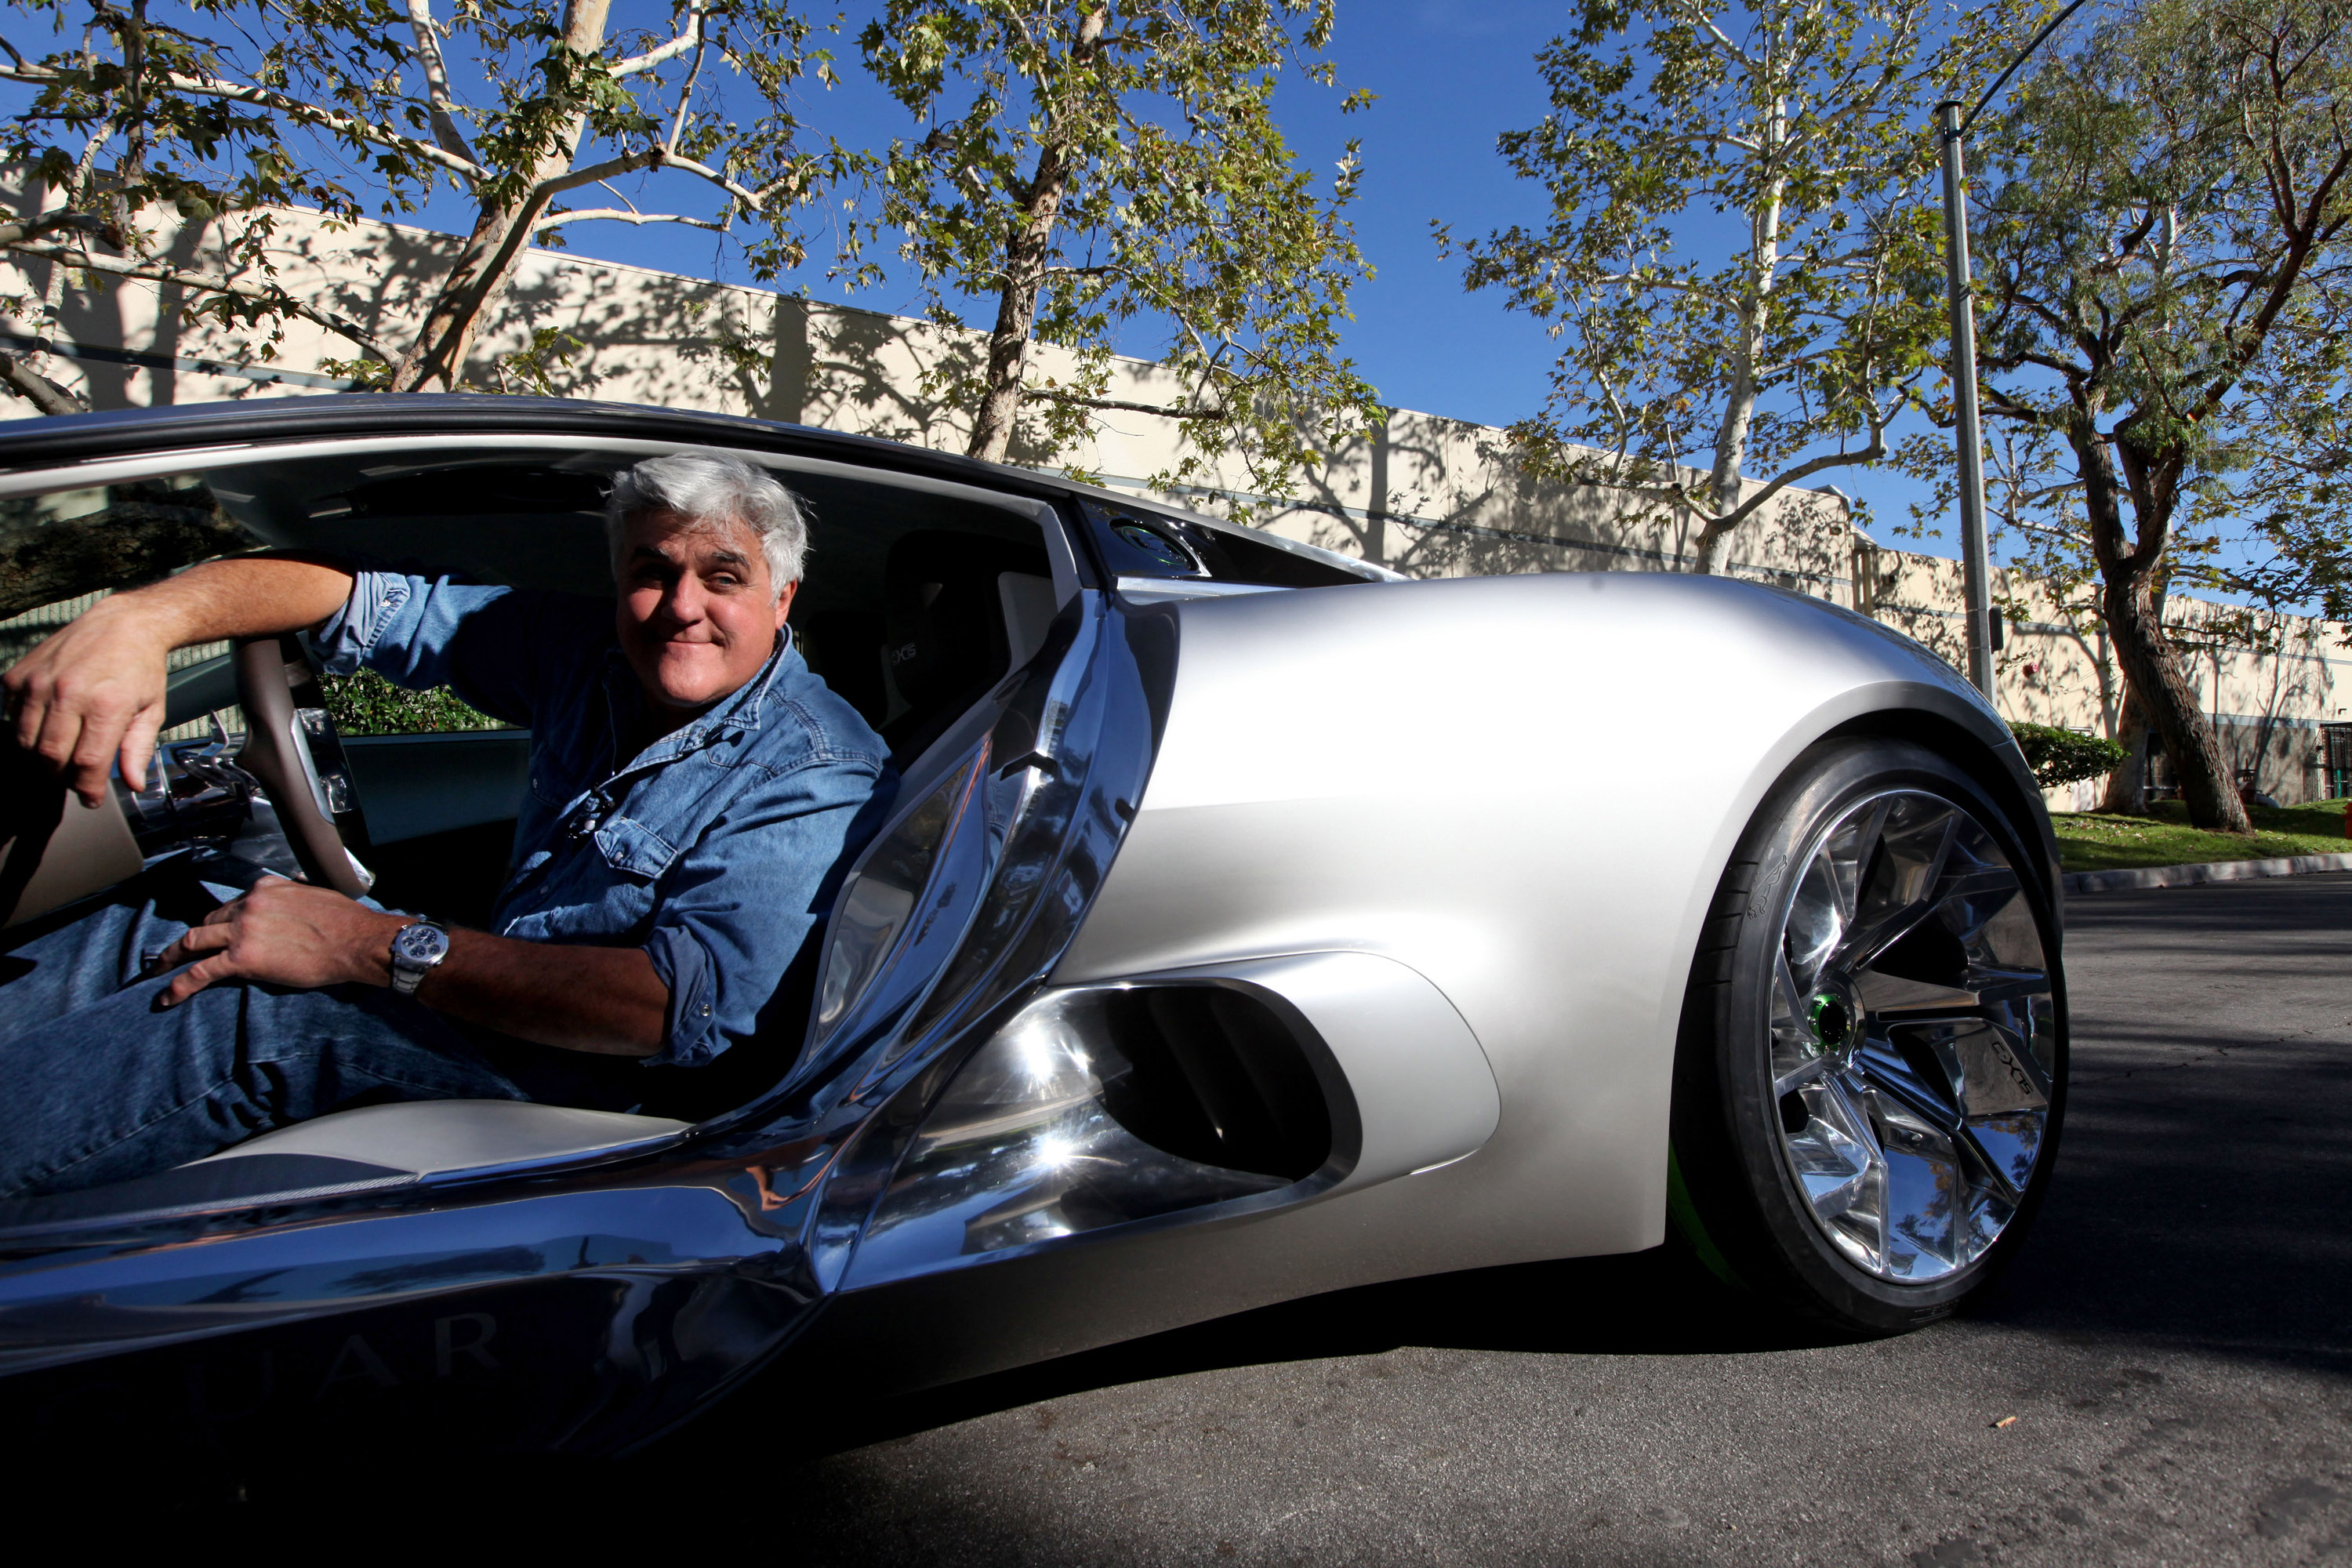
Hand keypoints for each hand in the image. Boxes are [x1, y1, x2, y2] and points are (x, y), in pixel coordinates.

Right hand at [4, 595, 175, 807]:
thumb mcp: (151, 710)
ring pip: (25, 741)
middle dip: (60, 778)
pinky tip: (45, 729)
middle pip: (50, 757)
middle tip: (72, 778)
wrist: (122, 624)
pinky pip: (11, 717)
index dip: (87, 789)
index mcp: (106, 705)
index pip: (87, 763)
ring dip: (38, 759)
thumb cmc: (140, 668)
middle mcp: (69, 693)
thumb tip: (132, 784)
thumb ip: (137, 749)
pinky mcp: (19, 675)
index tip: (91, 799)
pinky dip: (24, 732)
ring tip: (59, 759)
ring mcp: (39, 682)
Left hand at [151, 878, 408, 1006]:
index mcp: (265, 887)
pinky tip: (166, 997)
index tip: (221, 933)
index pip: (233, 904)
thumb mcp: (314, 896)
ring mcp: (242, 930)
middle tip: (182, 952)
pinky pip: (201, 971)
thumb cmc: (346, 922)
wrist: (356, 942)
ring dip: (173, 956)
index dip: (225, 921)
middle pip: (210, 920)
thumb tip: (291, 910)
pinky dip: (179, 984)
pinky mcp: (242, 958)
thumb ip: (292, 899)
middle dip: (197, 938)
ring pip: (195, 940)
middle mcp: (248, 904)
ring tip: (158, 969)